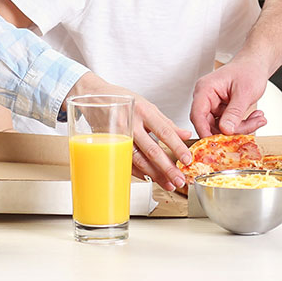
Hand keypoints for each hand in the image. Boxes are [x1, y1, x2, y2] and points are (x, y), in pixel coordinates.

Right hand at [67, 72, 191, 190]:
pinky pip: (126, 162)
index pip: (164, 131)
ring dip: (154, 174)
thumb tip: (186, 134)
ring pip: (138, 160)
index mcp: (143, 111)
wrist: (94, 97)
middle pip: (151, 149)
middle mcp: (131, 124)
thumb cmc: (122, 100)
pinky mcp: (110, 145)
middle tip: (179, 179)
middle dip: (167, 168)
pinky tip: (149, 178)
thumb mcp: (147, 106)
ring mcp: (119, 136)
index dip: (177, 146)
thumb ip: (166, 122)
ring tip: (167, 184)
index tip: (187, 159)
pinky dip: (138, 172)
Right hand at [189, 57, 267, 137]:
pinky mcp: (222, 110)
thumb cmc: (250, 69)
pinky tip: (256, 118)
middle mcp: (206, 98)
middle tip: (251, 127)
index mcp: (205, 89)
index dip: (205, 131)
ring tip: (258, 119)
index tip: (217, 144)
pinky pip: (229, 124)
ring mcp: (214, 105)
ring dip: (241, 127)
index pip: (198, 115)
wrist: (257, 63)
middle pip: (210, 125)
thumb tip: (225, 131)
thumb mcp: (244, 92)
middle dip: (232, 130)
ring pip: (221, 127)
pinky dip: (243, 124)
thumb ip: (234, 112)